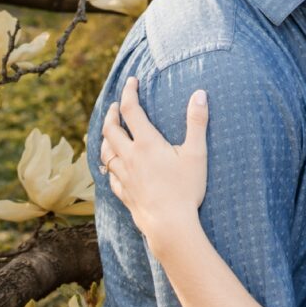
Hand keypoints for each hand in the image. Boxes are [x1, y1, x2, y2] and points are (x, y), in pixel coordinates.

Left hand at [102, 76, 210, 240]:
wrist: (170, 225)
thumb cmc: (185, 190)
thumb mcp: (196, 154)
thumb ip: (197, 123)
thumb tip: (200, 94)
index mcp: (146, 143)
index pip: (132, 109)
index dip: (130, 91)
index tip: (131, 81)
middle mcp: (129, 156)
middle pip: (110, 128)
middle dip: (112, 113)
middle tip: (116, 105)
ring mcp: (124, 175)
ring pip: (106, 151)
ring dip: (106, 136)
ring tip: (111, 130)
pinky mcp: (123, 192)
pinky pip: (110, 175)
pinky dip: (109, 164)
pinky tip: (113, 165)